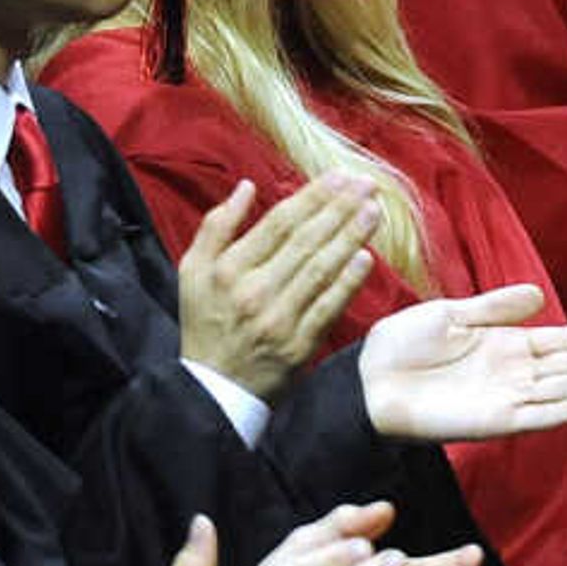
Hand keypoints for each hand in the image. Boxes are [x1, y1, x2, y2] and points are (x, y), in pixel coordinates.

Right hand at [178, 175, 380, 396]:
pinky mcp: (298, 346)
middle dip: (339, 209)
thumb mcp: (192, 271)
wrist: (213, 388)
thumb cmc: (206, 322)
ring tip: (373, 211)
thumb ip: (217, 226)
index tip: (338, 177)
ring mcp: (278, 321)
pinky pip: (328, 308)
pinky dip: (348, 282)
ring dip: (350, 237)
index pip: (278, 224)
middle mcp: (253, 292)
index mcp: (227, 270)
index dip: (312, 197)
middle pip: (304, 241)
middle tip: (366, 184)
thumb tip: (247, 186)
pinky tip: (366, 257)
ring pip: (320, 270)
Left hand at [359, 284, 566, 440]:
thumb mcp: (453, 313)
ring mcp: (509, 398)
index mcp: (509, 347)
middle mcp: (516, 374)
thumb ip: (497, 307)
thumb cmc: (403, 346)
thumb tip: (538, 295)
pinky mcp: (495, 421)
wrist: (367, 378)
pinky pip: (541, 414)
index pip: (566, 339)